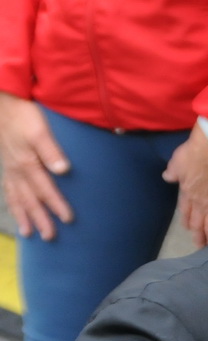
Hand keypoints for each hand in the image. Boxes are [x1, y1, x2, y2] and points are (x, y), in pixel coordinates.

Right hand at [0, 92, 70, 239]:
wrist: (3, 104)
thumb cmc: (24, 115)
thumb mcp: (39, 129)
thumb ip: (51, 150)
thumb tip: (64, 170)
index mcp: (27, 163)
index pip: (46, 190)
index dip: (57, 205)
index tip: (68, 219)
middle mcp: (16, 170)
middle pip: (30, 199)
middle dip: (40, 219)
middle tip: (50, 237)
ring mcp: (9, 169)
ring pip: (17, 198)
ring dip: (23, 216)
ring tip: (29, 234)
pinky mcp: (6, 165)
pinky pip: (8, 190)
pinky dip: (12, 204)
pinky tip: (16, 211)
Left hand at [162, 128, 207, 246]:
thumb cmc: (196, 150)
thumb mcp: (178, 160)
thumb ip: (173, 171)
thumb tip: (167, 176)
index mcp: (187, 193)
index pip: (186, 212)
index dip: (187, 221)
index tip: (188, 229)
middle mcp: (202, 202)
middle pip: (199, 224)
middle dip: (199, 237)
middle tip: (201, 248)